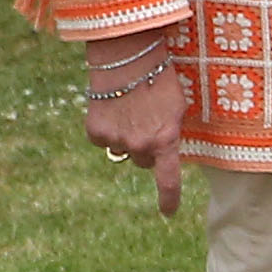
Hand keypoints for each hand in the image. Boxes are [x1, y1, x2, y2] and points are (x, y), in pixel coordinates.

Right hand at [83, 45, 186, 216]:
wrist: (126, 58)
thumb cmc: (160, 78)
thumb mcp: (177, 107)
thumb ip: (171, 132)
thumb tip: (164, 151)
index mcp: (166, 140)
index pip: (168, 179)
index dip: (169, 198)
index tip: (168, 213)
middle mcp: (139, 146)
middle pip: (144, 161)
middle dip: (147, 148)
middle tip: (148, 122)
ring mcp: (115, 141)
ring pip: (122, 152)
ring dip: (126, 138)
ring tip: (130, 110)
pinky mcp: (95, 132)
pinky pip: (103, 141)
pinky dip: (107, 129)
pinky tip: (113, 109)